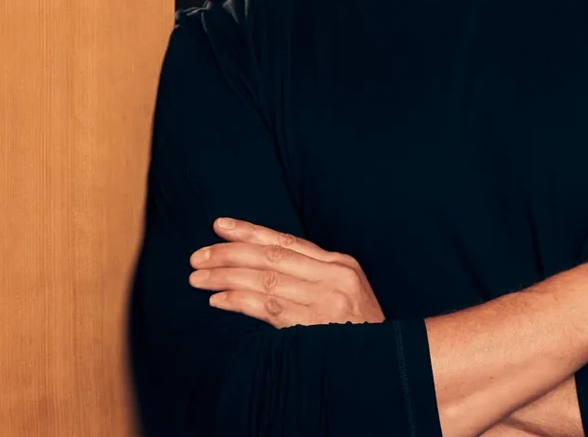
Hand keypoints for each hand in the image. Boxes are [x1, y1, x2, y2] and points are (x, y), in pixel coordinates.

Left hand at [188, 217, 384, 327]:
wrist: (389, 361)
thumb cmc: (360, 330)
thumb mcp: (346, 292)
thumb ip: (313, 275)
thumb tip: (264, 264)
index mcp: (340, 264)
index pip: (286, 241)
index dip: (250, 231)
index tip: (220, 226)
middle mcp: (333, 276)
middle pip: (271, 256)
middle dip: (229, 253)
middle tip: (197, 256)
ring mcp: (325, 300)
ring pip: (265, 280)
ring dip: (226, 277)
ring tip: (199, 277)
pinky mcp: (315, 324)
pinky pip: (268, 308)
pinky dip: (240, 301)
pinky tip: (219, 300)